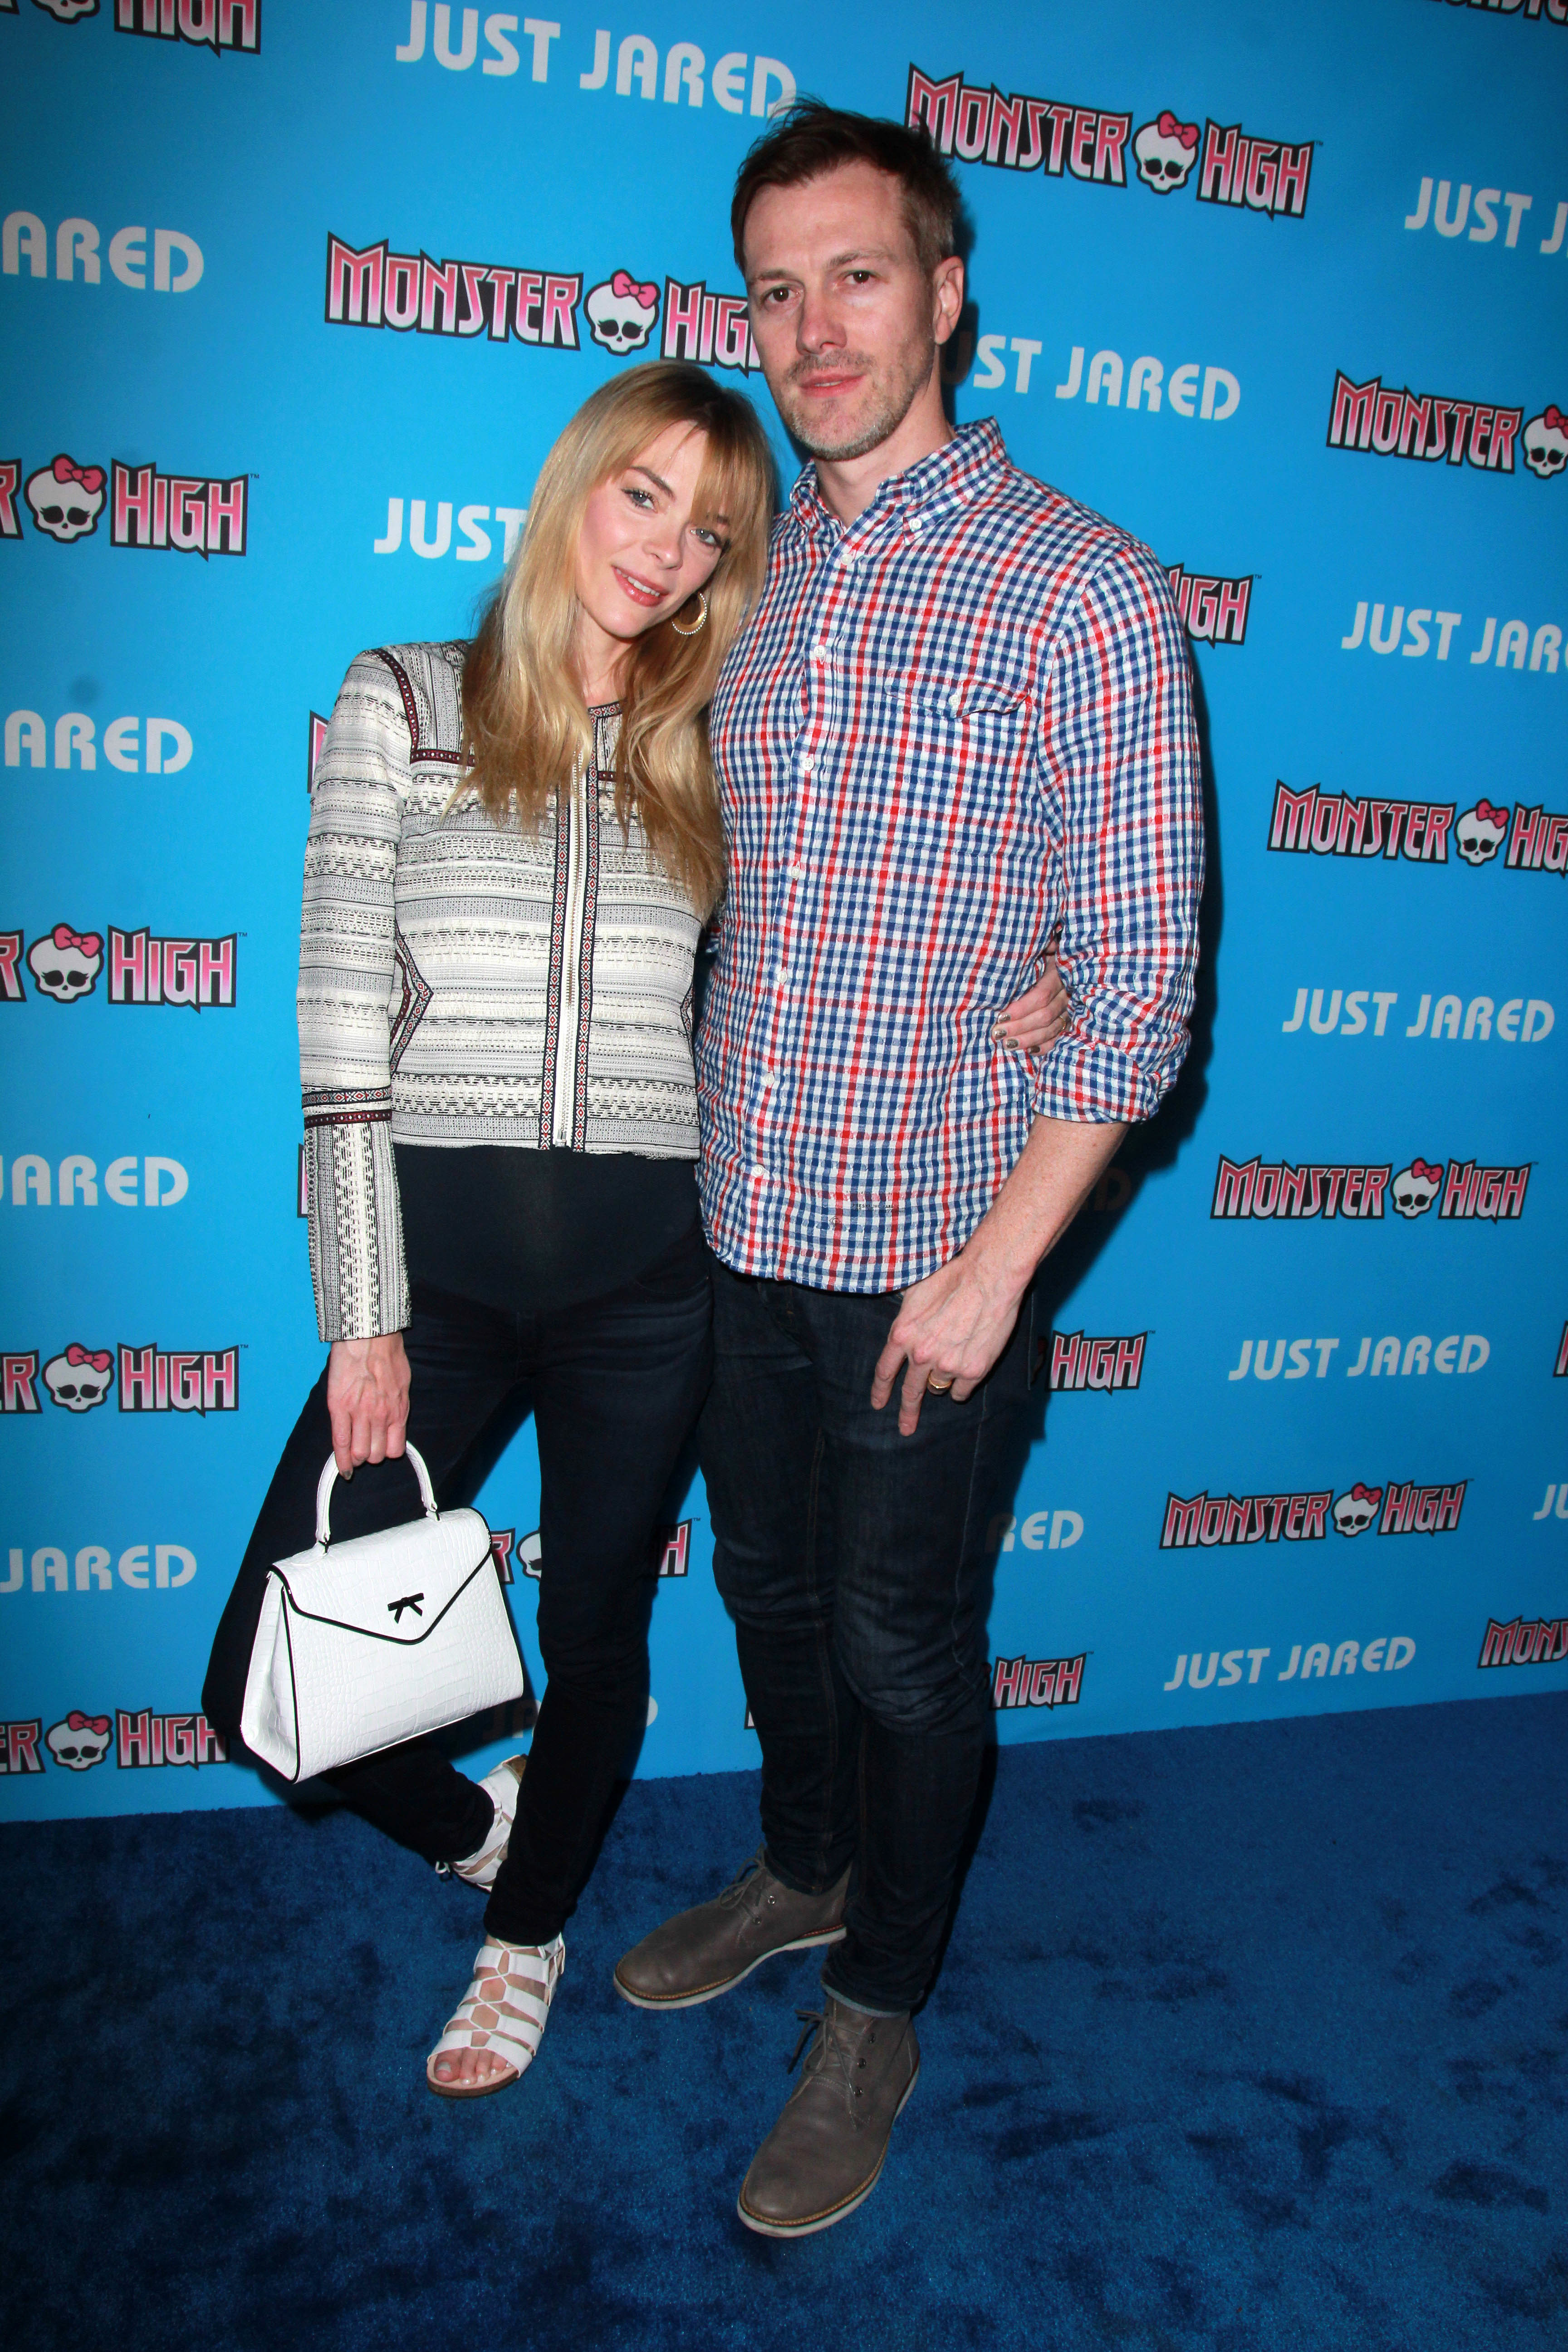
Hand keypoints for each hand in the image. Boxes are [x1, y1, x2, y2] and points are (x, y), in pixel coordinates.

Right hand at [326, 1334, 409, 1475]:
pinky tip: (342, 1467)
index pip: (394, 1450)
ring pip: (359, 1452)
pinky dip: (341, 1459)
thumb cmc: (388, 1355)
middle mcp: (380, 1416)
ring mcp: (359, 1413)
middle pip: (375, 1455)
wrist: (370, 1336)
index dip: (386, 1453)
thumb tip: (392, 1422)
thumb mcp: (403, 1384)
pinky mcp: (339, 1407)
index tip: (380, 1451)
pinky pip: (340, 1441)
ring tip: (353, 1452)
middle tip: (364, 1446)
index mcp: (398, 1410)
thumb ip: (397, 1406)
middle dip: (370, 1455)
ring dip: (356, 1456)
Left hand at [871, 1254, 1026, 1436]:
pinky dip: (963, 1385)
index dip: (880, 1390)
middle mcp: (921, 1355)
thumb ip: (906, 1318)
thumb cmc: (953, 1277)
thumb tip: (903, 1329)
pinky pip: (962, 1390)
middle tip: (905, 1428)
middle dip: (907, 1412)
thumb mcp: (915, 1293)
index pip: (884, 1370)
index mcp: (903, 1334)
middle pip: (910, 1391)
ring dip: (943, 1380)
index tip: (878, 1404)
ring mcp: (947, 1365)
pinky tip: (968, 1369)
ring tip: (954, 1360)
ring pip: (939, 1387)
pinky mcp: (973, 1370)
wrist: (989, 1277)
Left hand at [993, 953, 1068, 1053]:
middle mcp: (1067, 995)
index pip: (1041, 995)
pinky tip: (1029, 1051)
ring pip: (1051, 1030)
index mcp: (1059, 975)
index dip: (1022, 1008)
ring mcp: (1069, 1011)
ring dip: (1028, 1039)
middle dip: (1019, 1026)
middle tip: (997, 1033)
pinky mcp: (1068, 1022)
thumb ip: (1041, 946)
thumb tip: (1041, 944)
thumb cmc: (1047, 953)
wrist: (1071, 963)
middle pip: (1044, 1016)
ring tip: (1006, 1044)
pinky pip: (1058, 1038)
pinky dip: (1044, 1046)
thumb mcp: (1045, 946)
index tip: (1001, 1015)